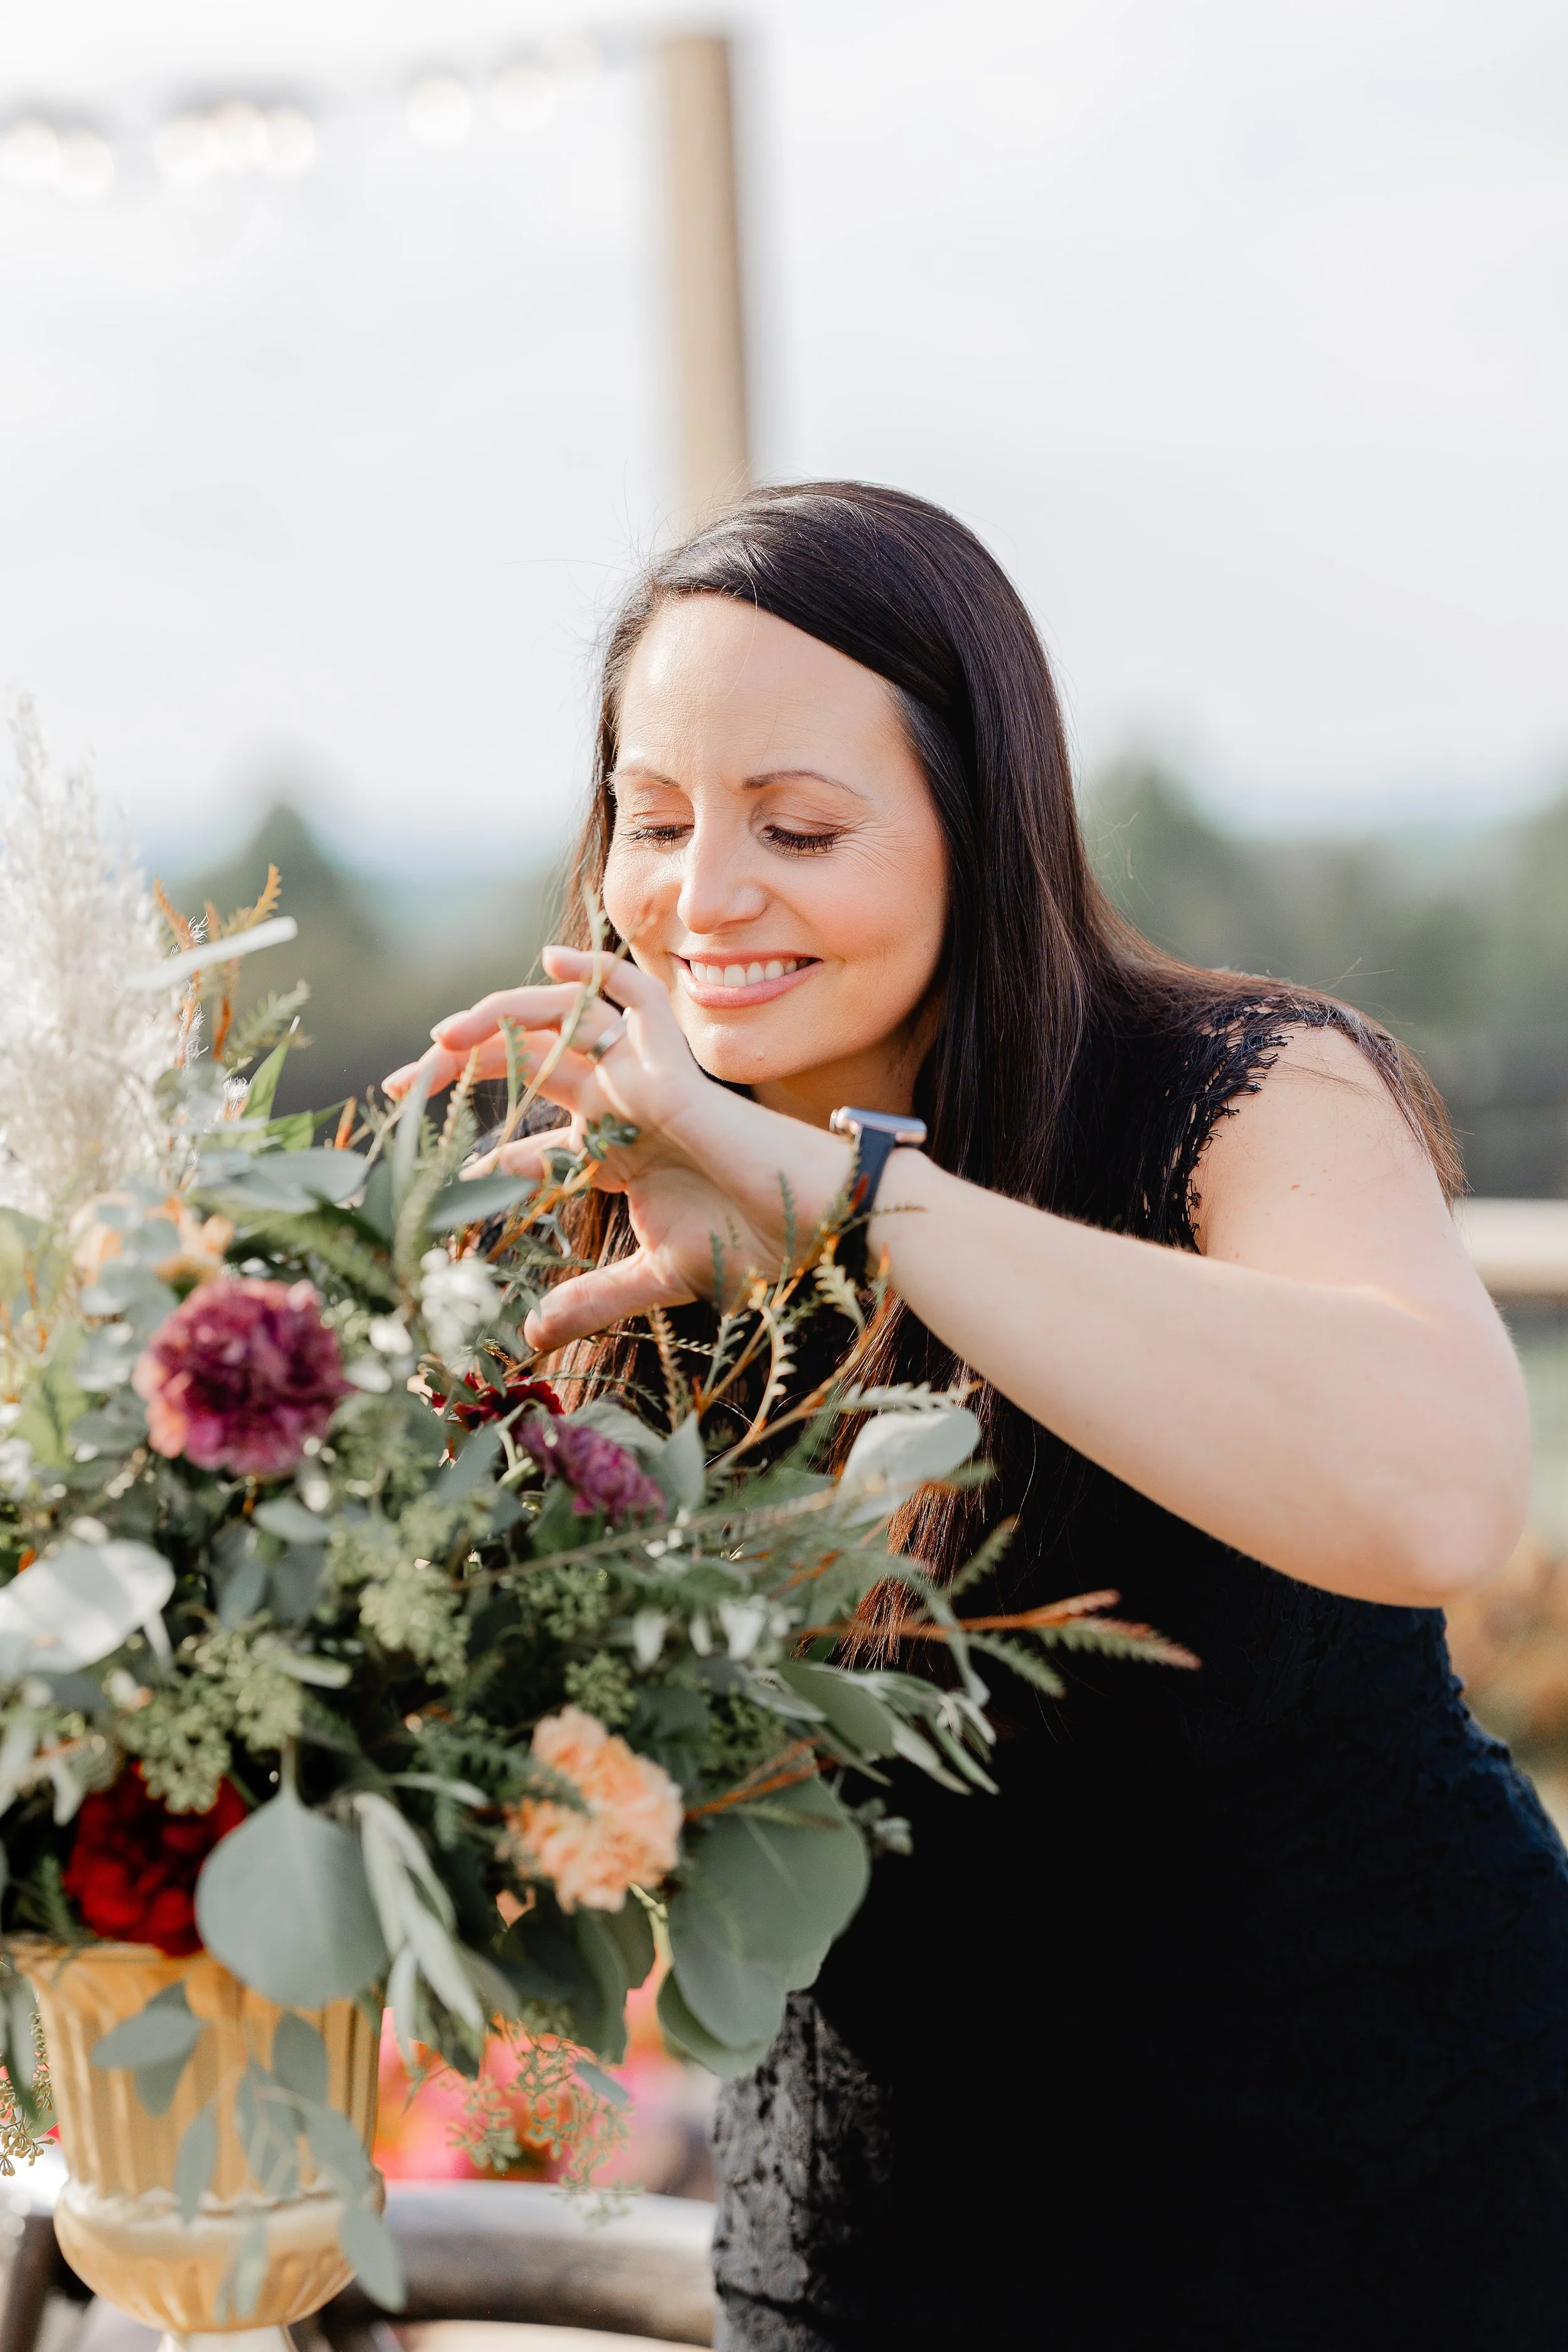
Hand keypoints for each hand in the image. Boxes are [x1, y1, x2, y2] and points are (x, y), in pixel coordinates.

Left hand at [384, 948, 850, 1348]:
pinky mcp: (671, 1062)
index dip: (480, 1159)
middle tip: (398, 1090)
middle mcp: (626, 1107)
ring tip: (441, 1037)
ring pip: (560, 1026)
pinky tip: (550, 961)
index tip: (433, 1177)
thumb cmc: (756, 1245)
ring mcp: (647, 1079)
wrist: (816, 1224)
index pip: (534, 1145)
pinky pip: (631, 997)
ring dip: (498, 1021)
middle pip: (528, 1071)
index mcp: (620, 1154)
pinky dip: (592, 974)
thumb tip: (534, 1336)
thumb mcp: (659, 1275)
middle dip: (460, 1073)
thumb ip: (596, 1299)